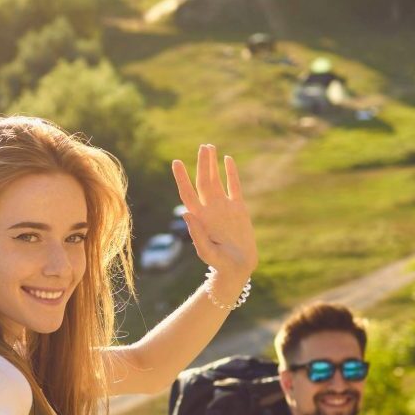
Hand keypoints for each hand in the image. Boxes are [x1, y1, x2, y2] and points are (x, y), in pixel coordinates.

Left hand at [171, 144, 258, 280]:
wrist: (237, 268)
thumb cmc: (218, 263)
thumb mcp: (206, 251)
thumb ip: (196, 233)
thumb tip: (185, 212)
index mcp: (198, 217)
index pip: (187, 192)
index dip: (181, 177)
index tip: (176, 162)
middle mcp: (209, 209)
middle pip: (203, 181)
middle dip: (202, 164)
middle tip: (202, 146)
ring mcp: (224, 207)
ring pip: (217, 180)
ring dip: (212, 164)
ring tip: (209, 147)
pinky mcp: (238, 209)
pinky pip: (234, 186)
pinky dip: (231, 173)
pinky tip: (227, 159)